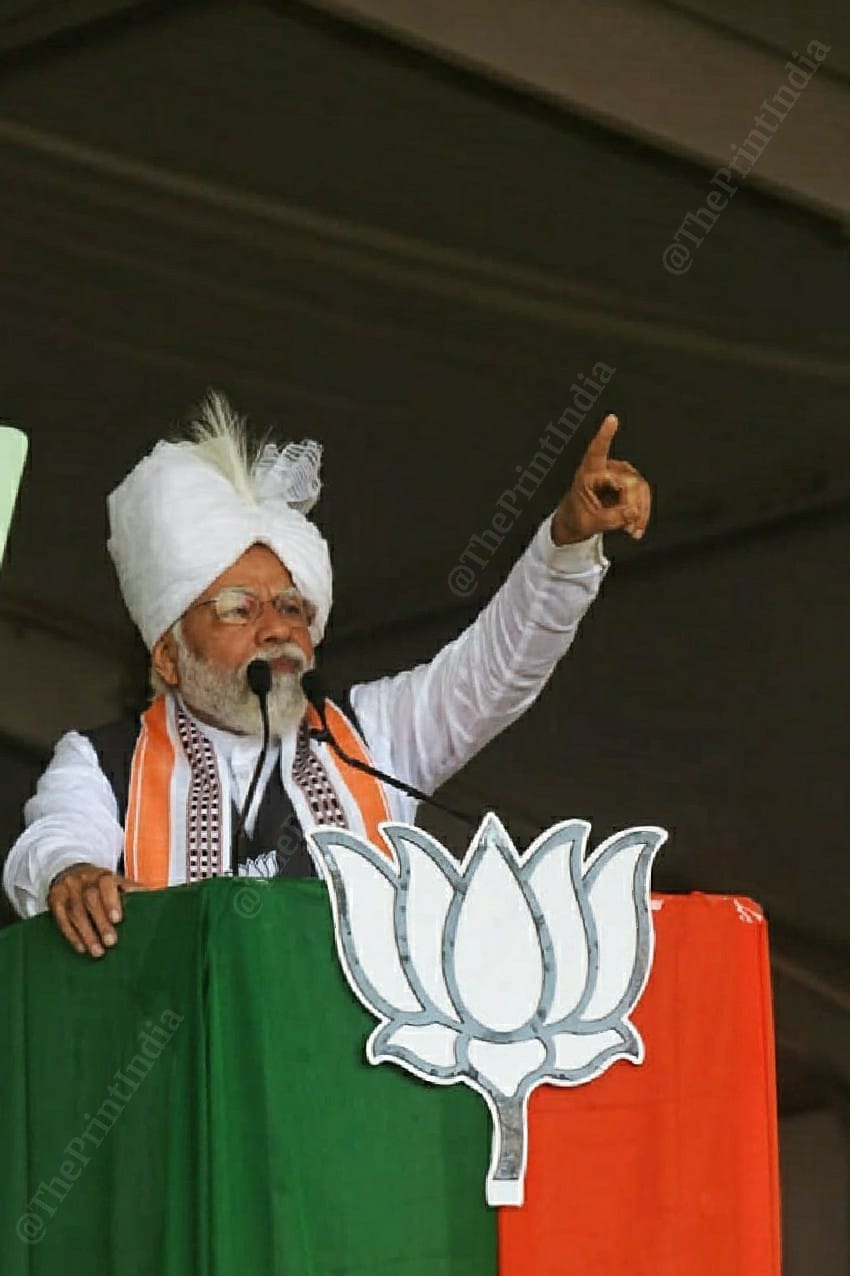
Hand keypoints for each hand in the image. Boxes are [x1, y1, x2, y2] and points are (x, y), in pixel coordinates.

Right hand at [47, 864, 146, 957]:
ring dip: (87, 934)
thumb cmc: (100, 883)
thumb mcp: (115, 881)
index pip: (106, 884)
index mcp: (102, 875)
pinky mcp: (55, 900)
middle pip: (90, 900)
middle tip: (111, 942)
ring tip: (98, 952)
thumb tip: (153, 899)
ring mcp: (68, 890)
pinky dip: (71, 935)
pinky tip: (81, 948)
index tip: (118, 919)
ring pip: (75, 912)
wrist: (69, 870)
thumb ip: (130, 890)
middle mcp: (83, 880)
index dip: (112, 901)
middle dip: (100, 922)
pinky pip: (61, 919)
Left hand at [551, 414, 650, 543]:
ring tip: (633, 531)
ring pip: (640, 488)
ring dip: (640, 511)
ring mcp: (619, 475)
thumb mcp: (589, 524)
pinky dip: (642, 512)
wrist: (575, 524)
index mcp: (588, 474)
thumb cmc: (575, 519)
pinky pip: (643, 494)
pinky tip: (636, 527)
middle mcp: (605, 469)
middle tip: (630, 529)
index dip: (605, 435)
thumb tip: (633, 513)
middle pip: (629, 481)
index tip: (611, 419)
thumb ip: (610, 518)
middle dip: (633, 506)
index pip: (597, 452)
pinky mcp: (629, 483)